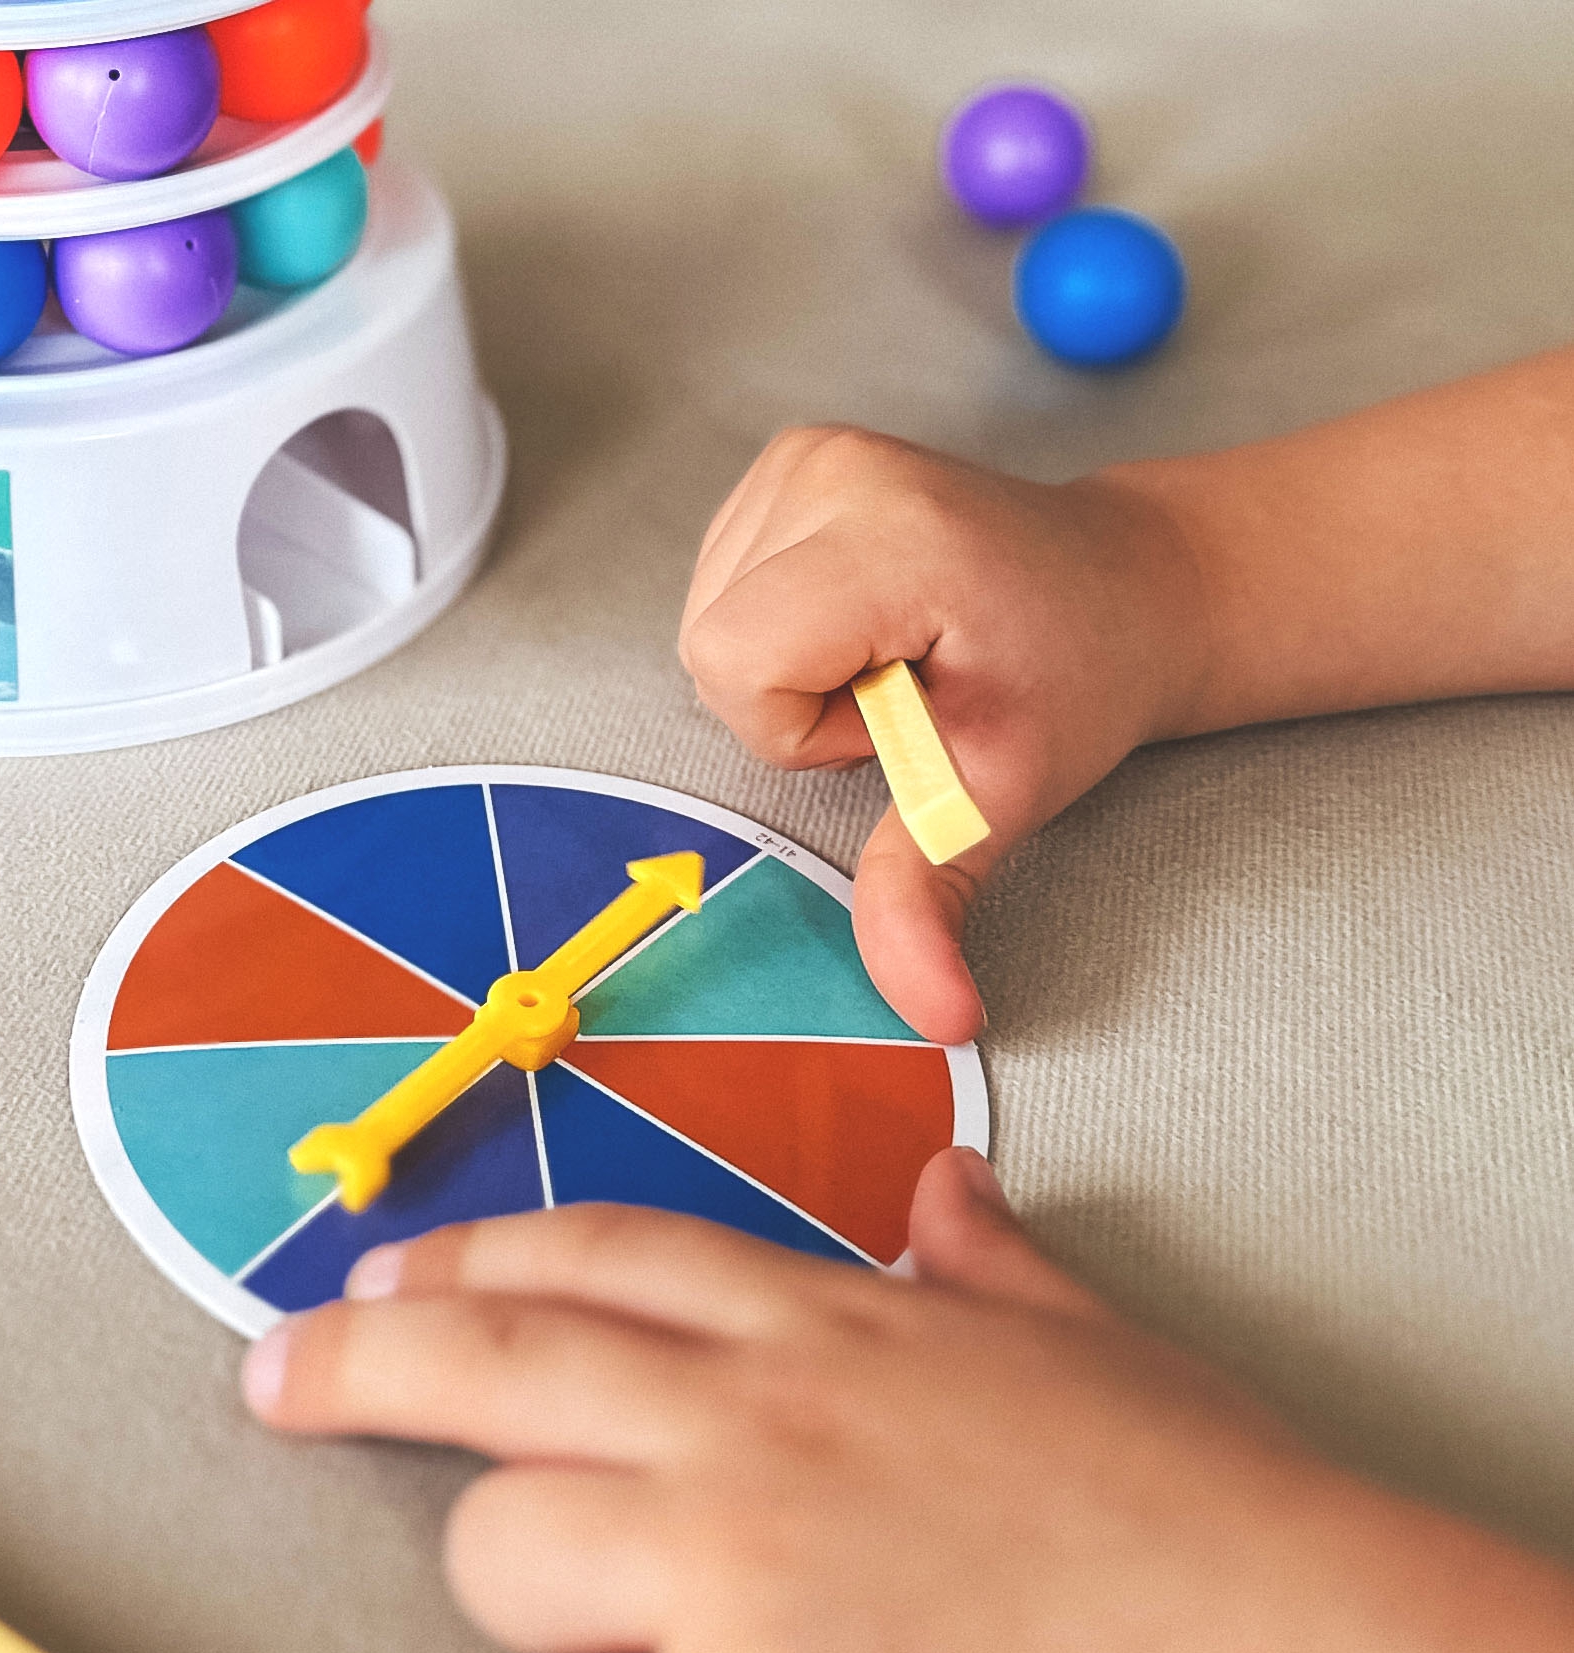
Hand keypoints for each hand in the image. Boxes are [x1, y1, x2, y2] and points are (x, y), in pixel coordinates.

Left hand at [243, 1154, 1573, 1652]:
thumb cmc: (1225, 1539)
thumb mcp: (1097, 1359)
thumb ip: (991, 1273)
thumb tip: (946, 1198)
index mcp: (836, 1330)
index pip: (600, 1257)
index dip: (473, 1260)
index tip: (389, 1276)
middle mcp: (760, 1419)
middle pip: (488, 1365)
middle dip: (351, 1363)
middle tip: (275, 1376)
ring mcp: (739, 1560)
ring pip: (505, 1559)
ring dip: (542, 1600)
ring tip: (650, 1646)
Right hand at [678, 428, 1209, 1041]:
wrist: (1120, 586)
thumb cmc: (1071, 681)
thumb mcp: (999, 797)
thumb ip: (930, 898)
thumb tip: (934, 1018)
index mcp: (889, 537)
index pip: (738, 660)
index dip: (804, 723)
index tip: (897, 714)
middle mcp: (830, 470)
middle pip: (711, 647)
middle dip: (791, 703)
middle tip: (899, 691)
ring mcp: (803, 457)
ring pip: (709, 620)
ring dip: (788, 667)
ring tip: (888, 652)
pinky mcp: (788, 464)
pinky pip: (725, 585)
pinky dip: (784, 626)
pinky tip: (862, 621)